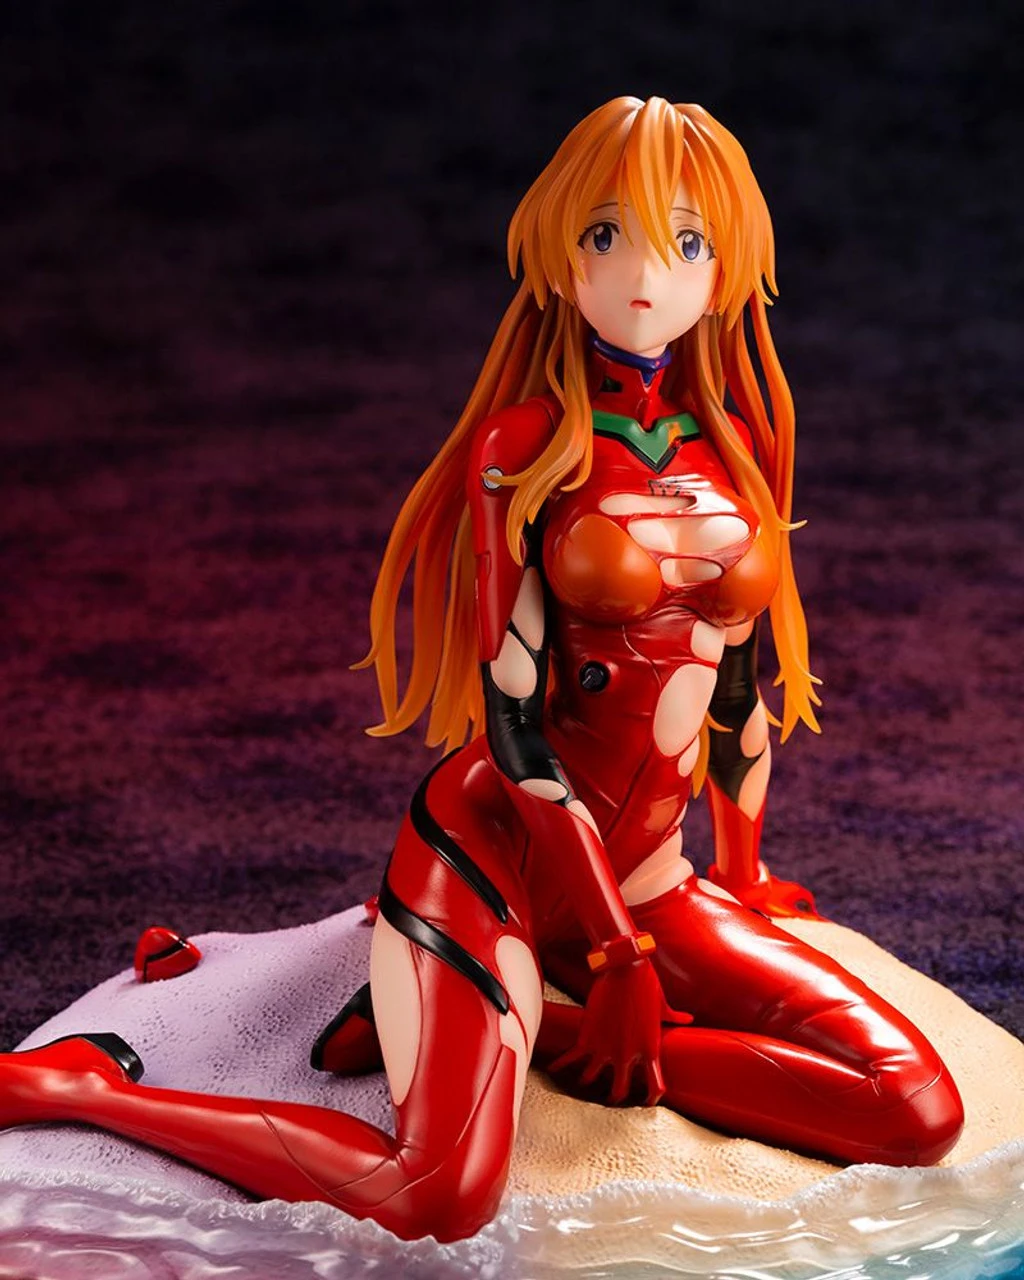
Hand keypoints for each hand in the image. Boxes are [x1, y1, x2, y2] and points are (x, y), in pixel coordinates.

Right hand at [547, 958, 691, 1105]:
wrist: (624, 967)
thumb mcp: (663, 1005)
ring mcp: (605, 1048)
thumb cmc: (647, 983)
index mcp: (650, 1049)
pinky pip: (571, 1058)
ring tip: (581, 1080)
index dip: (652, 1098)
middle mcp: (628, 1054)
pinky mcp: (587, 1036)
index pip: (656, 1087)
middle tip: (610, 1097)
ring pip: (591, 1078)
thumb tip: (688, 1019)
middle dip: (614, 1097)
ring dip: (586, 1080)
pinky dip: (560, 1064)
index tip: (647, 1101)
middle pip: (620, 1090)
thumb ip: (674, 1016)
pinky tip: (553, 1068)